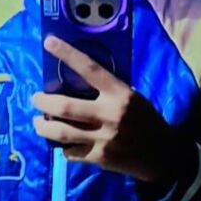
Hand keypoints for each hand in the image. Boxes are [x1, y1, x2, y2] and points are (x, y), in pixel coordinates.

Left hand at [32, 36, 180, 184]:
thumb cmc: (147, 121)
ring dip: (43, 127)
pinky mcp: (100, 158)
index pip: (90, 69)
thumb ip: (109, 91)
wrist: (163, 155)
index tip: (49, 42)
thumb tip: (76, 80)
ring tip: (38, 122)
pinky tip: (60, 143)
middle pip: (65, 107)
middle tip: (36, 99)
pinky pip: (71, 152)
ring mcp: (103, 139)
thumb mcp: (133, 98)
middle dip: (43, 102)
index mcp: (120, 94)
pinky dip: (62, 147)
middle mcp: (110, 115)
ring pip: (62, 132)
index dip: (67, 55)